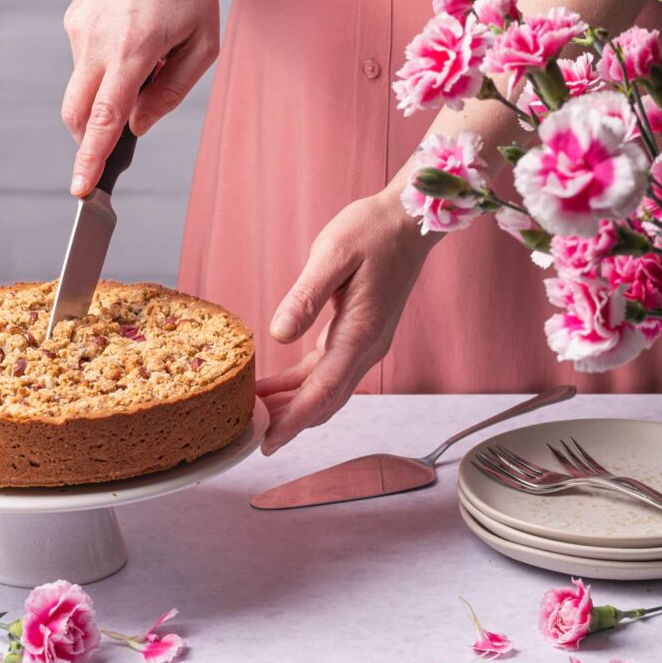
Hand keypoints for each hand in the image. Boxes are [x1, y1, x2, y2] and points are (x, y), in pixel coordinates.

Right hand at [61, 0, 218, 194]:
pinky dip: (105, 68)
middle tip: (110, 149)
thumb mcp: (203, 44)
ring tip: (149, 58)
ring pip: (83, 87)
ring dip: (107, 94)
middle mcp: (98, 41)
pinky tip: (133, 39)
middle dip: (87, 141)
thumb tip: (138, 126)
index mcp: (134, 50)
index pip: (104, 118)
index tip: (81, 188)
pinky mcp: (73, 18)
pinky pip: (85, 61)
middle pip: (77, 113)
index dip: (92, 158)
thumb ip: (171, 92)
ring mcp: (80, 29)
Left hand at [257, 186, 438, 453]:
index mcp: (360, 333)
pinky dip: (304, 383)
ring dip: (295, 404)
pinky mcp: (363, 331)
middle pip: (325, 399)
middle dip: (290, 421)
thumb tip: (279, 335)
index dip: (292, 420)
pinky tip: (278, 386)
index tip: (266, 443)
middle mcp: (368, 346)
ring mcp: (367, 341)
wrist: (412, 219)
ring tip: (256, 413)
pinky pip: (330, 368)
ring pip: (328, 388)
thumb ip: (307, 297)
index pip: (322, 391)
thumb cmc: (373, 230)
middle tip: (250, 435)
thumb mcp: (333, 254)